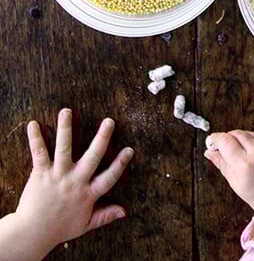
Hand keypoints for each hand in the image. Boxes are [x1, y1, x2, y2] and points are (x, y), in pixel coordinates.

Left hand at [5, 109, 133, 260]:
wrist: (33, 233)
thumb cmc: (60, 228)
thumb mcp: (85, 224)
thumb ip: (105, 215)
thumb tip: (124, 211)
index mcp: (88, 194)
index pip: (108, 178)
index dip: (120, 164)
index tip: (129, 149)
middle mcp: (75, 181)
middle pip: (92, 157)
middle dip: (102, 138)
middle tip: (109, 121)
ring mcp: (58, 175)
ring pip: (64, 148)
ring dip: (65, 129)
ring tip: (66, 111)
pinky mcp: (41, 173)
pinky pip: (39, 153)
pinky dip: (35, 138)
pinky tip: (33, 124)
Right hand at [204, 130, 253, 255]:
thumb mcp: (234, 182)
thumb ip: (221, 164)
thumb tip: (209, 152)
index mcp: (245, 164)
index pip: (225, 141)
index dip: (216, 139)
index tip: (211, 140)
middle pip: (235, 134)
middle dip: (226, 138)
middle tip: (222, 147)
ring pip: (246, 132)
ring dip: (238, 138)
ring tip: (238, 153)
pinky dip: (250, 140)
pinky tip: (249, 152)